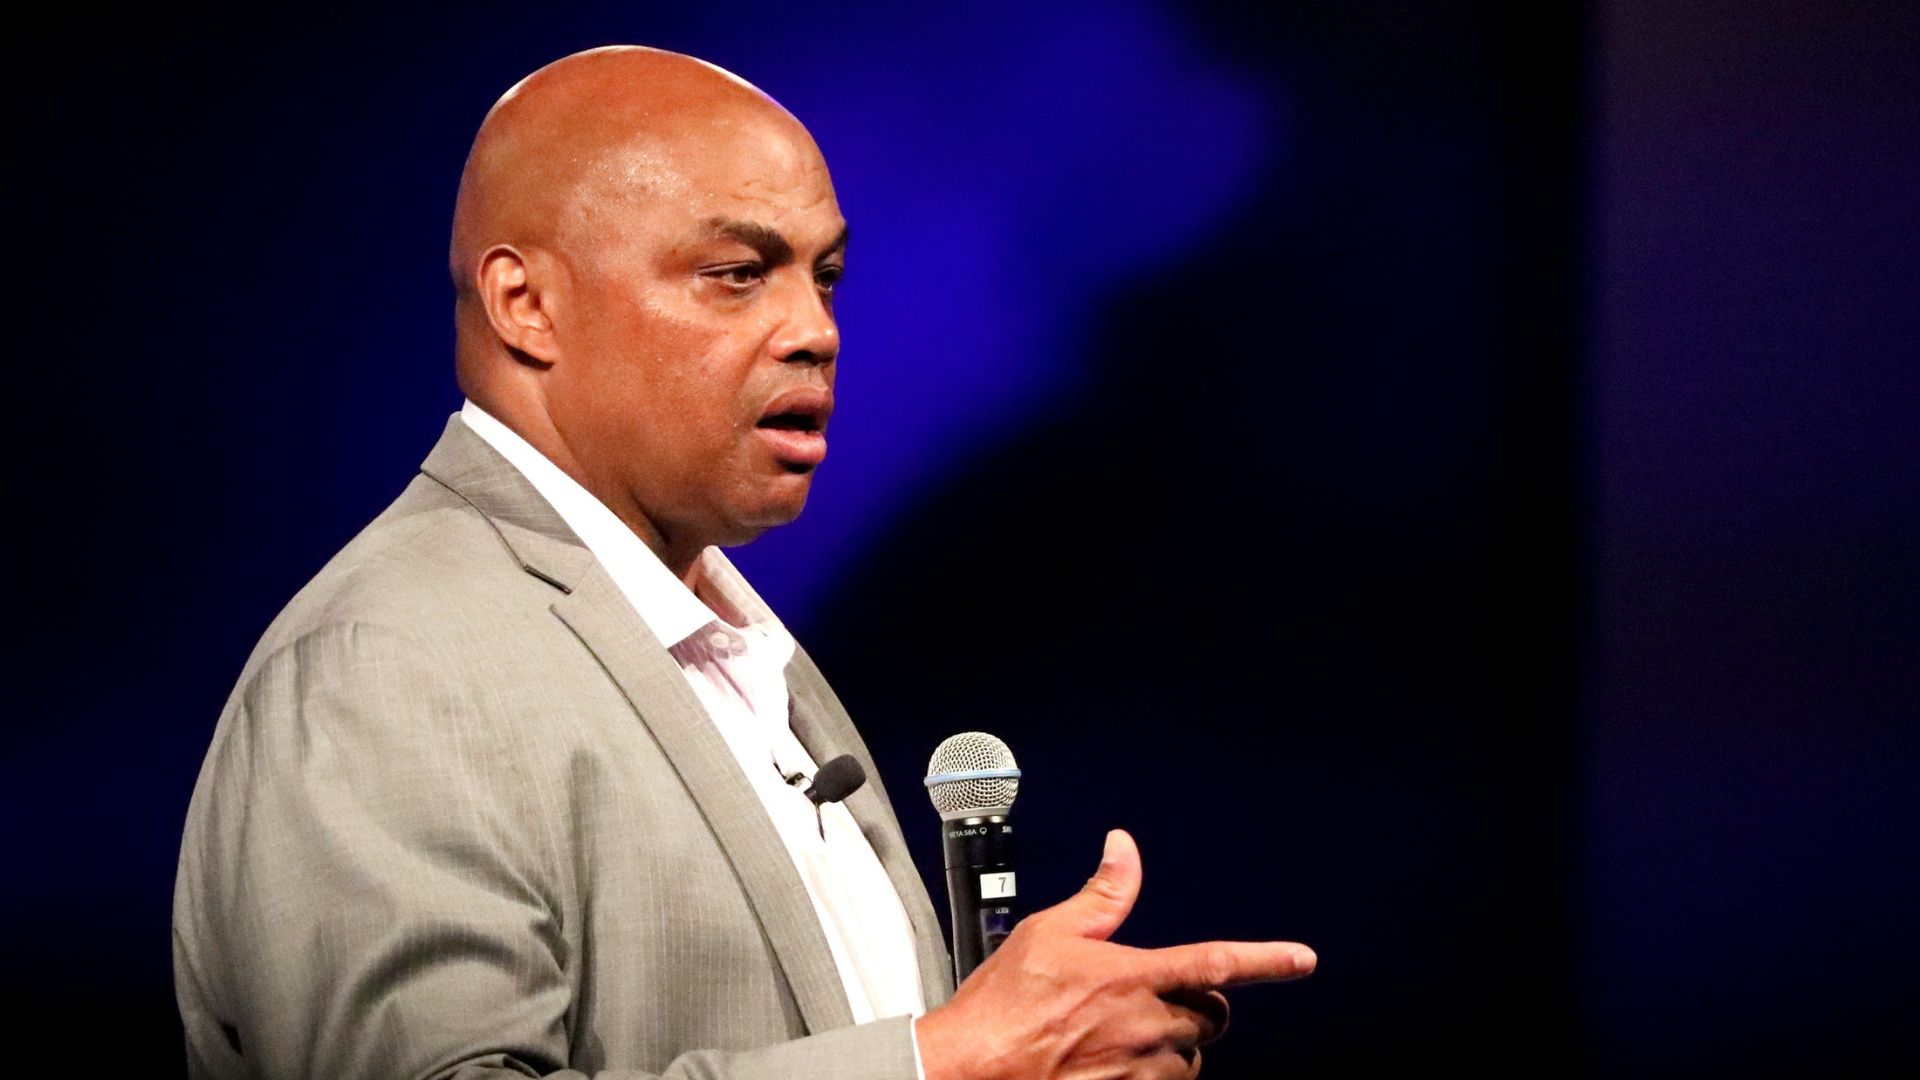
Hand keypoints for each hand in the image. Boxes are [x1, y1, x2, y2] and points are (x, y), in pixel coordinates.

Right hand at [914, 829, 1314, 1079]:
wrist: (971, 1067)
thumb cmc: (1003, 1003)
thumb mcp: (1049, 931)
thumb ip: (1103, 894)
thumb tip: (1124, 848)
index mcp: (1135, 977)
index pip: (1218, 963)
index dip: (1267, 960)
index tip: (1303, 959)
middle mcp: (1147, 1026)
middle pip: (1210, 1017)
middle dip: (1196, 1006)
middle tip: (1154, 999)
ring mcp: (1139, 1071)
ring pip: (1188, 1059)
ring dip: (1171, 1046)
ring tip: (1121, 1036)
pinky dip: (1148, 1076)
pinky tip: (1111, 1065)